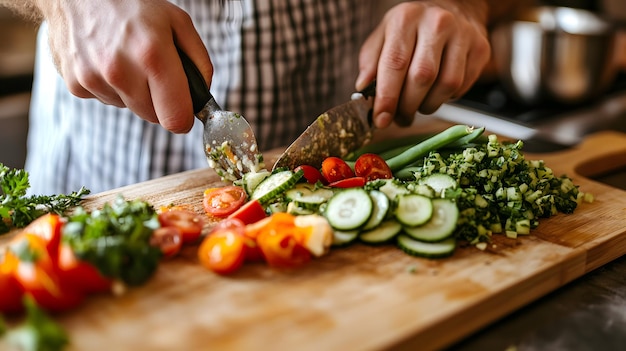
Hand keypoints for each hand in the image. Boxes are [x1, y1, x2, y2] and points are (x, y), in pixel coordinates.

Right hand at [39, 0, 212, 132]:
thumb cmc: (132, 4)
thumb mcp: (177, 22)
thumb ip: (199, 62)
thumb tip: (202, 95)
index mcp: (153, 55)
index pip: (175, 119)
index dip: (183, 118)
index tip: (184, 110)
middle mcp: (121, 71)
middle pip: (153, 117)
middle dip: (159, 100)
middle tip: (152, 71)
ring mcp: (94, 79)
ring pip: (129, 108)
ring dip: (133, 92)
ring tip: (127, 59)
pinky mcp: (74, 84)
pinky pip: (106, 99)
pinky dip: (111, 86)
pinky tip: (106, 60)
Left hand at [357, 0, 490, 127]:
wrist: (453, 7)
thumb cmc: (413, 27)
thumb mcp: (384, 35)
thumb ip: (370, 62)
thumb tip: (363, 90)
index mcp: (406, 18)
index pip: (395, 63)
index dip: (387, 97)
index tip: (381, 118)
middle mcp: (437, 23)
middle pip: (422, 77)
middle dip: (407, 106)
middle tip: (399, 117)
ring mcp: (463, 34)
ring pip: (446, 85)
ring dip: (428, 105)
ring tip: (417, 105)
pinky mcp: (480, 49)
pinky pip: (462, 87)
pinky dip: (446, 99)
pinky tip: (436, 92)